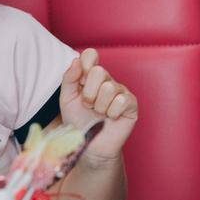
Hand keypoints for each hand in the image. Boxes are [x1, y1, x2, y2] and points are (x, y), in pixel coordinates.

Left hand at [59, 48, 137, 164]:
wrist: (89, 145)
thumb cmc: (78, 122)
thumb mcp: (67, 100)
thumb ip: (69, 79)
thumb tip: (76, 60)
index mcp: (91, 77)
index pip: (90, 55)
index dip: (86, 63)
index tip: (81, 80)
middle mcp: (107, 80)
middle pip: (99, 72)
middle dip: (89, 94)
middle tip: (89, 105)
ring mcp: (121, 91)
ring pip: (109, 88)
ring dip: (99, 106)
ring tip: (99, 114)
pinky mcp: (131, 104)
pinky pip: (121, 101)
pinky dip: (112, 113)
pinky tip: (111, 118)